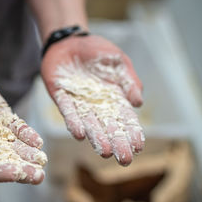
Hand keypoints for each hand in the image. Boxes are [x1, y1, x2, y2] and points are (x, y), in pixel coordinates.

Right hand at [0, 63, 45, 185]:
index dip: (1, 172)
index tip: (17, 175)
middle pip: (3, 160)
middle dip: (21, 169)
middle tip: (38, 176)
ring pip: (12, 146)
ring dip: (27, 153)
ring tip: (41, 159)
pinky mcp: (0, 116)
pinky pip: (15, 127)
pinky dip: (26, 134)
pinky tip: (37, 141)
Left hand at [41, 35, 143, 165]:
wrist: (69, 41)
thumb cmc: (96, 50)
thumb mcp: (118, 61)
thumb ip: (129, 80)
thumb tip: (138, 102)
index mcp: (114, 97)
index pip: (125, 119)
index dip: (132, 132)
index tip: (139, 146)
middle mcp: (97, 105)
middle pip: (109, 127)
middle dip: (117, 142)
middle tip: (125, 160)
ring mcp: (79, 103)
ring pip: (89, 124)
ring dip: (97, 137)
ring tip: (104, 151)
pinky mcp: (62, 97)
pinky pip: (68, 112)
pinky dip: (74, 122)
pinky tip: (79, 133)